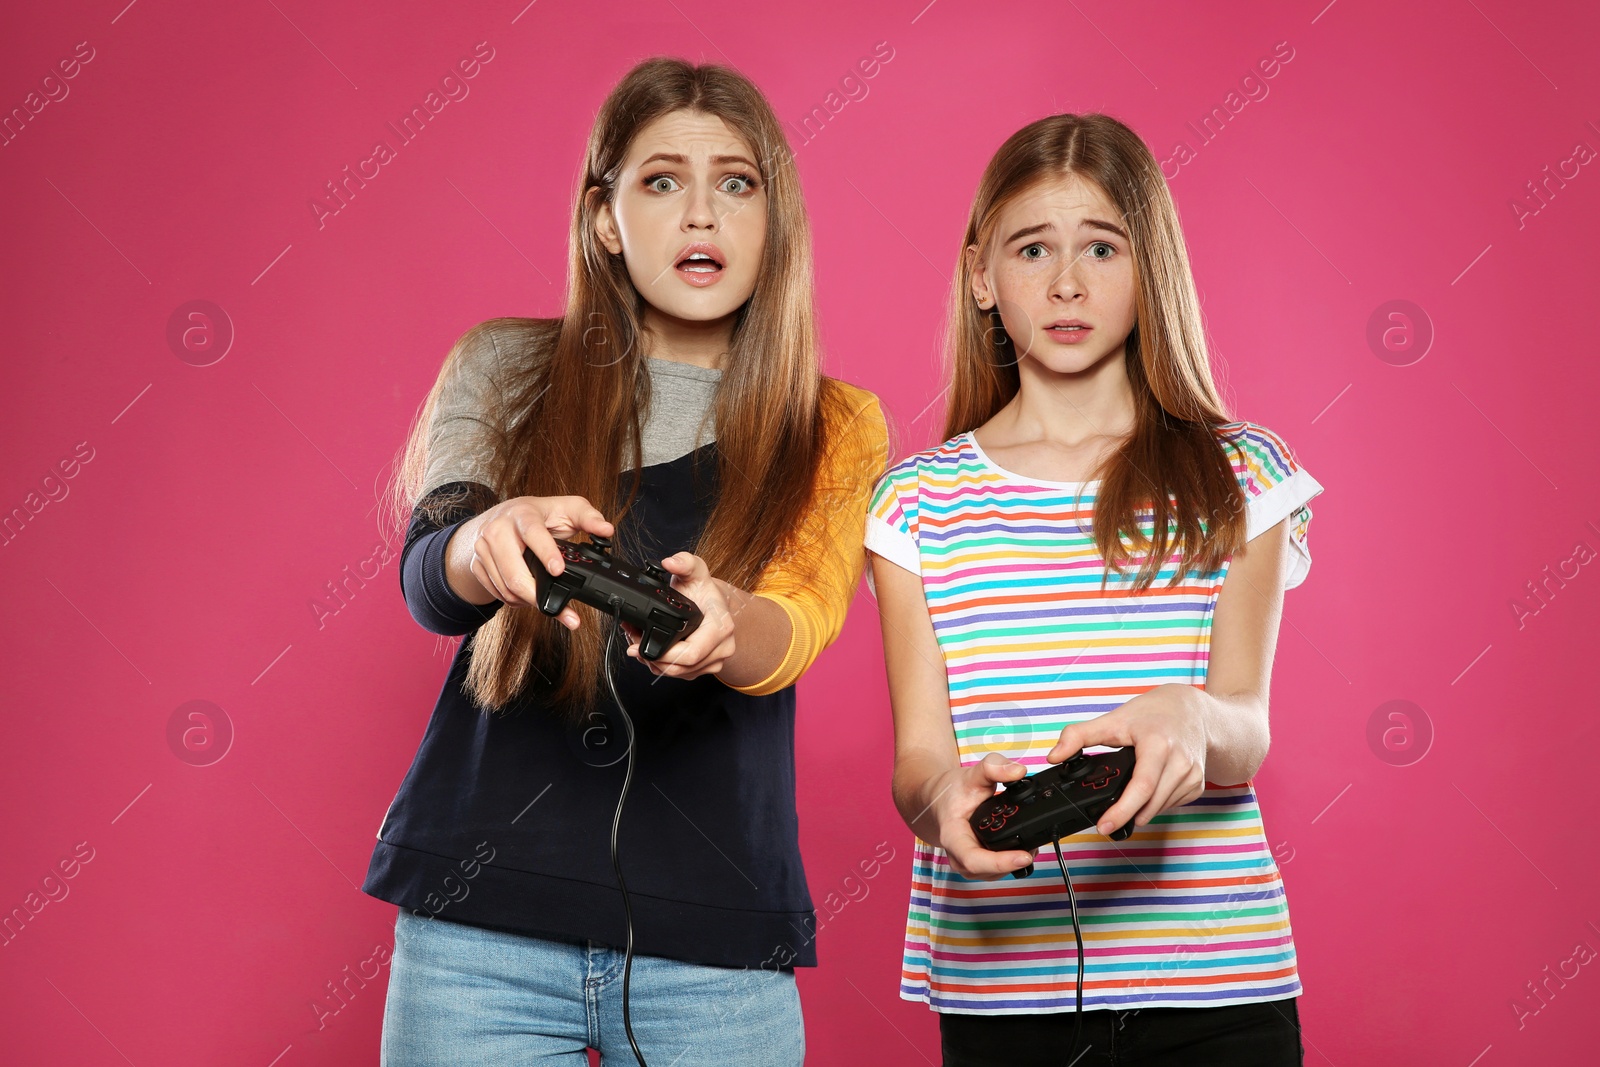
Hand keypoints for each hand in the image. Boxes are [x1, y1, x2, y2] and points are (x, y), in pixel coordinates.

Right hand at [456, 495, 613, 628]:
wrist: (496, 518)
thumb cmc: (536, 514)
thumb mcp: (565, 508)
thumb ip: (589, 517)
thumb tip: (607, 530)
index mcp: (522, 514)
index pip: (532, 534)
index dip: (546, 553)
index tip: (558, 570)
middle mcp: (497, 531)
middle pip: (514, 573)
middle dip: (537, 594)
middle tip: (559, 608)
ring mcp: (483, 549)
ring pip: (507, 588)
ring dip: (529, 601)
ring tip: (546, 601)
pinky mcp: (477, 566)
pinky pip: (498, 593)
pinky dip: (516, 601)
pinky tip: (528, 594)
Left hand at [622, 552, 736, 680]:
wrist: (715, 604)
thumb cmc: (704, 590)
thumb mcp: (696, 570)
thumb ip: (684, 562)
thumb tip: (670, 562)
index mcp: (721, 627)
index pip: (691, 654)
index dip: (662, 655)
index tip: (639, 645)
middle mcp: (722, 648)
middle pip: (680, 667)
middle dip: (651, 658)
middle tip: (632, 643)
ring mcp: (714, 661)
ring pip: (677, 673)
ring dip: (653, 662)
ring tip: (638, 643)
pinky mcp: (704, 668)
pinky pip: (678, 673)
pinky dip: (661, 664)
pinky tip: (651, 649)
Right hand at [927, 753, 1036, 879]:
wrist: (940, 801)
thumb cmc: (951, 791)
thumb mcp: (971, 774)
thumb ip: (994, 768)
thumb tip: (1018, 772)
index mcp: (952, 836)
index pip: (974, 859)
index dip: (1000, 862)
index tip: (1024, 856)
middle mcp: (958, 855)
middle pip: (988, 871)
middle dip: (1014, 862)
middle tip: (1035, 845)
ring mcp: (967, 862)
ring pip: (995, 874)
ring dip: (1014, 863)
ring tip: (1030, 843)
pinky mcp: (977, 864)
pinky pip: (996, 870)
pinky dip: (1010, 861)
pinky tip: (1020, 846)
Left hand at [1046, 683, 1208, 837]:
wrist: (1192, 710)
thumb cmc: (1153, 714)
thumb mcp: (1113, 719)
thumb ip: (1078, 736)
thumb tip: (1054, 756)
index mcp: (1158, 744)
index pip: (1141, 787)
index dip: (1122, 811)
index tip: (1104, 825)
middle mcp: (1180, 761)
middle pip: (1150, 803)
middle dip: (1126, 815)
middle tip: (1107, 821)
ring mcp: (1193, 775)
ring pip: (1160, 808)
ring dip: (1140, 811)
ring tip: (1126, 801)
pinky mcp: (1198, 785)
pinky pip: (1172, 804)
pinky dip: (1155, 804)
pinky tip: (1148, 791)